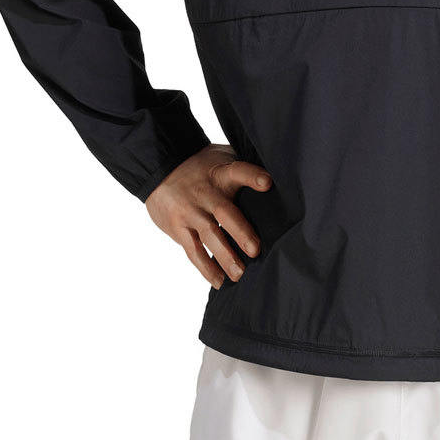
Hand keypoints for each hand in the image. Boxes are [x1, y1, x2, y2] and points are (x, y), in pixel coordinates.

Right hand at [144, 143, 271, 288]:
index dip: (252, 176)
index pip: (238, 171)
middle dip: (239, 231)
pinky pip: (193, 250)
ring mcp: (191, 211)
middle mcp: (205, 192)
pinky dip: (206, 267)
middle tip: (255, 250)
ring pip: (208, 235)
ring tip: (239, 275)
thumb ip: (244, 169)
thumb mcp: (221, 158)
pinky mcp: (179, 227)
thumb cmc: (202, 167)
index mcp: (220, 173)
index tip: (268, 183)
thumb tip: (278, 180)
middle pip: (223, 211)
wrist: (160, 168)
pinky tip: (220, 281)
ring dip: (224, 256)